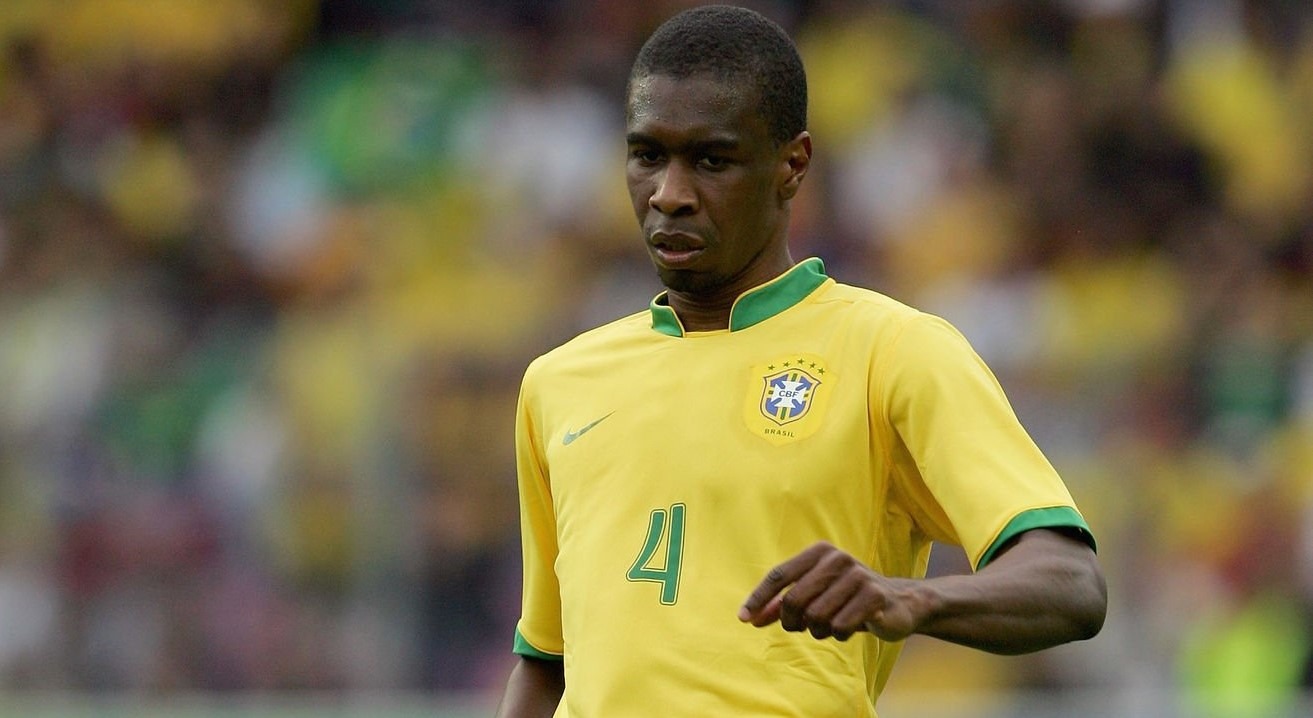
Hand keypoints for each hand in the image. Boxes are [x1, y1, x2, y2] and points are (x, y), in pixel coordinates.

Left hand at [738, 541, 924, 641]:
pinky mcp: (875, 595)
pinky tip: (850, 627)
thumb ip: (781, 605)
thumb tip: (749, 618)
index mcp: (819, 552)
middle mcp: (837, 558)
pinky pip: (840, 626)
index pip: (779, 575)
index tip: (744, 619)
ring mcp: (858, 575)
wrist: (898, 603)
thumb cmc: (846, 599)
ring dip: (819, 630)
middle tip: (802, 627)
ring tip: (831, 625)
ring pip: (816, 617)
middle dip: (792, 621)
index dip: (758, 598)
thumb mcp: (813, 597)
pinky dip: (839, 634)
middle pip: (794, 600)